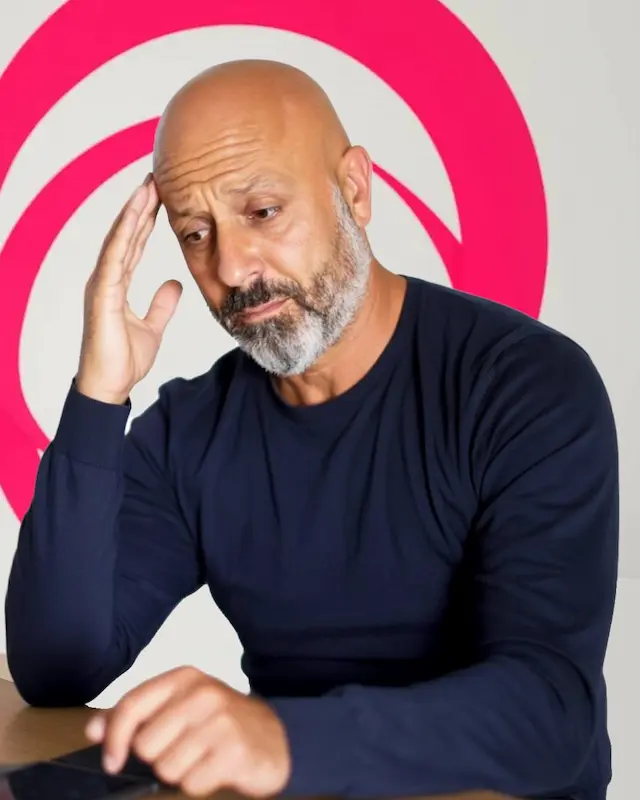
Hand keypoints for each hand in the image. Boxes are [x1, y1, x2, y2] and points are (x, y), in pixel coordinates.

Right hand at [76, 175, 182, 404]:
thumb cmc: (124, 359)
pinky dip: (124, 235)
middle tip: (155, 177)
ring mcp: (102, 284)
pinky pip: (114, 258)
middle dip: (140, 206)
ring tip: (147, 185)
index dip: (146, 219)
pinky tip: (135, 216)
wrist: (111, 385)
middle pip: (125, 234)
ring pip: (118, 239)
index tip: (161, 196)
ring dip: (132, 212)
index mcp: (117, 283)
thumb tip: (174, 284)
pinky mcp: (101, 294)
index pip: (134, 244)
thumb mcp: (152, 327)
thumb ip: (161, 305)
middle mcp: (107, 278)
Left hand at [84, 666, 290, 797]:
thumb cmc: (218, 723)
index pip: (132, 706)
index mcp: (184, 678)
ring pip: (167, 768)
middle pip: (146, 745)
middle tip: (182, 751)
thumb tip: (93, 729)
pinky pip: (192, 784)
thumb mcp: (178, 707)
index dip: (114, 738)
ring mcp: (221, 721)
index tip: (112, 761)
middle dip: (157, 759)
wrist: (273, 737)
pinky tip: (214, 769)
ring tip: (200, 759)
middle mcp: (202, 694)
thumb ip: (135, 716)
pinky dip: (199, 784)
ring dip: (180, 773)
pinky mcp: (235, 751)